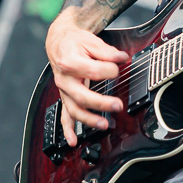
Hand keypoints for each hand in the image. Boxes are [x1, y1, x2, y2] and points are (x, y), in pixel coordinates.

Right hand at [45, 16, 130, 146]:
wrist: (60, 42)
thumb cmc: (75, 42)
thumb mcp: (91, 41)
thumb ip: (108, 51)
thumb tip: (122, 58)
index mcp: (70, 62)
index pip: (94, 71)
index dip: (110, 70)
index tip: (120, 66)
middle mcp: (64, 79)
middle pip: (82, 96)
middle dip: (100, 103)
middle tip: (118, 105)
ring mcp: (63, 90)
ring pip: (73, 109)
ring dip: (88, 119)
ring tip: (104, 124)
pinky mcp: (65, 96)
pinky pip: (64, 116)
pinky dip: (68, 129)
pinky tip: (73, 141)